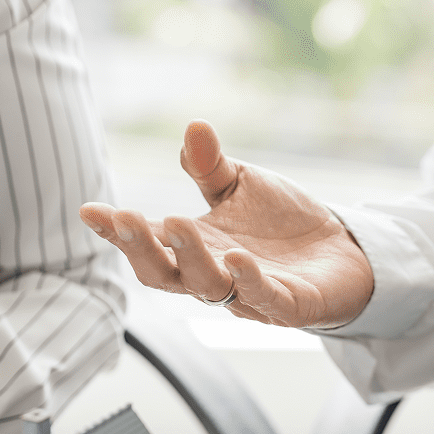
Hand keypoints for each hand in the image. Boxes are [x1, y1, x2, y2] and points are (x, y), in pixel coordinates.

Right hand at [80, 119, 374, 328]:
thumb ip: (212, 169)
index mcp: (195, 248)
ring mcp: (249, 295)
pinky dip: (249, 281)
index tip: (90, 210)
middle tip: (125, 217)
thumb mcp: (242, 188)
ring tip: (175, 222)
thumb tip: (195, 127)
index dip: (118, 230)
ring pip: (209, 287)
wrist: (344, 252)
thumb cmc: (283, 225)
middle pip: (165, 274)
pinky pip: (264, 299)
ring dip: (191, 257)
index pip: (148, 242)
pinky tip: (238, 258)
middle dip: (141, 248)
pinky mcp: (289, 306)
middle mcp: (213, 275)